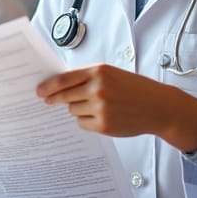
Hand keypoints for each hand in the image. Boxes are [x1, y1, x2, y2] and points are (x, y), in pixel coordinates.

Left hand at [36, 64, 196, 150]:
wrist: (158, 106)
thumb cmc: (134, 88)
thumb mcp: (111, 74)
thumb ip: (87, 77)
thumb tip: (59, 85)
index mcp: (99, 72)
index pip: (64, 80)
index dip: (48, 86)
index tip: (39, 91)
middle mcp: (98, 89)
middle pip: (65, 96)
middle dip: (57, 99)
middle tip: (49, 100)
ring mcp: (101, 108)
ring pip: (73, 110)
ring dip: (78, 108)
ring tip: (97, 105)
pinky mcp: (104, 125)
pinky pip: (82, 123)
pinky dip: (87, 120)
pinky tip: (102, 116)